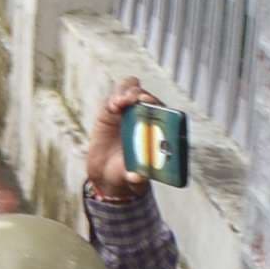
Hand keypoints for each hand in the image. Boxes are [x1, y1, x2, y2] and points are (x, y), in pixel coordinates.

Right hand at [83, 76, 149, 205]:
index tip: (151, 106)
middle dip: (143, 95)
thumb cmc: (128, 173)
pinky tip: (113, 107)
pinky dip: (114, 99)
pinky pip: (113, 98)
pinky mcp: (109, 111)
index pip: (161, 110)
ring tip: (121, 103)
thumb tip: (137, 178)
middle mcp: (143, 116)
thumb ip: (135, 178)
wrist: (108, 174)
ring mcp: (126, 111)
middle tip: (137, 101)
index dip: (158, 106)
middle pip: (146, 95)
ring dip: (128, 92)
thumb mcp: (133, 179)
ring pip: (130, 89)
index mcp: (157, 129)